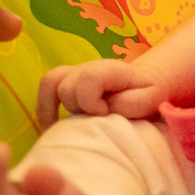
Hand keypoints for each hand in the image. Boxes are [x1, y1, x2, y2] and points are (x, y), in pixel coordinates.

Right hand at [37, 58, 169, 127]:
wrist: (146, 84)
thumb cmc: (148, 95)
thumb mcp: (150, 99)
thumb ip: (132, 103)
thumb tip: (106, 109)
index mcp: (111, 69)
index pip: (88, 77)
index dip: (90, 101)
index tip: (104, 114)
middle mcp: (90, 66)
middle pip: (66, 85)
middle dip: (78, 108)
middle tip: (94, 121)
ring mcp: (77, 72)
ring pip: (50, 82)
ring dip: (55, 107)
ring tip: (66, 127)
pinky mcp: (67, 81)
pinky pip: (45, 87)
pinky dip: (44, 108)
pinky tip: (52, 127)